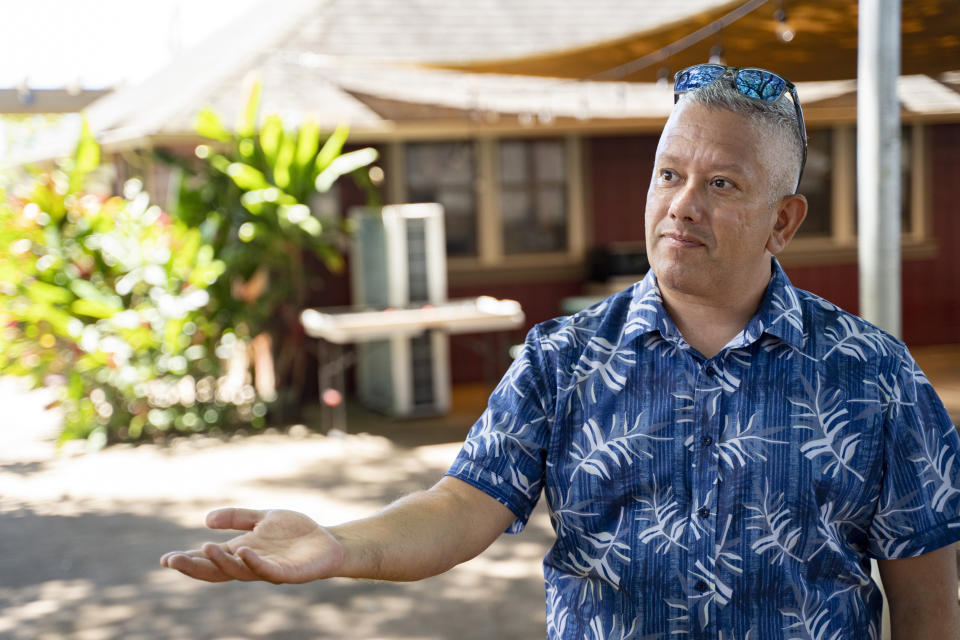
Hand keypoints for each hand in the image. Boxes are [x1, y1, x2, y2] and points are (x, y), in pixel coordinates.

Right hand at [160, 508, 344, 583]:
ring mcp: (268, 570)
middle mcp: (250, 564)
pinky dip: (254, 562)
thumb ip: (237, 517)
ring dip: (221, 561)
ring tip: (205, 548)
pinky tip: (245, 550)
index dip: (188, 561)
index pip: (210, 560)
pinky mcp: (287, 573)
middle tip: (172, 560)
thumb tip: (206, 520)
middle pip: (216, 571)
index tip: (164, 560)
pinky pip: (267, 570)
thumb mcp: (263, 518)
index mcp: (241, 552)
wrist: (328, 542)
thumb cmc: (295, 533)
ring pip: (238, 571)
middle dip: (194, 567)